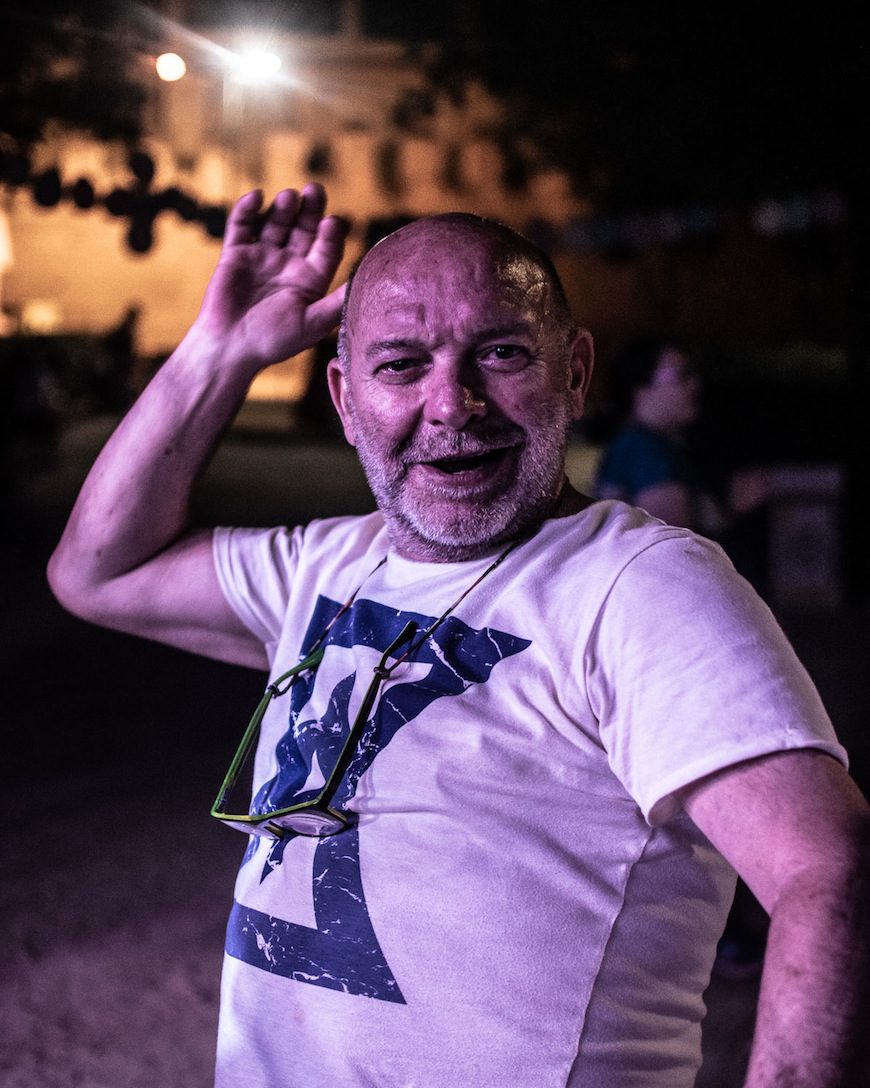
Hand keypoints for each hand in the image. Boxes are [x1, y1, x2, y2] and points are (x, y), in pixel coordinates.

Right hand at [195, 182, 347, 371]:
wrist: (230, 349)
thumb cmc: (273, 342)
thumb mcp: (313, 324)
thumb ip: (337, 302)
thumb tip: (365, 282)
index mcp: (310, 280)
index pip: (326, 248)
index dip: (330, 234)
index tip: (333, 222)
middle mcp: (289, 265)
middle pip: (304, 228)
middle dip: (310, 209)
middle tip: (315, 190)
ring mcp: (262, 257)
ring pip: (276, 222)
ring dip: (283, 207)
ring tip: (289, 197)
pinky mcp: (236, 254)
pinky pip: (242, 226)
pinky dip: (247, 209)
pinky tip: (256, 197)